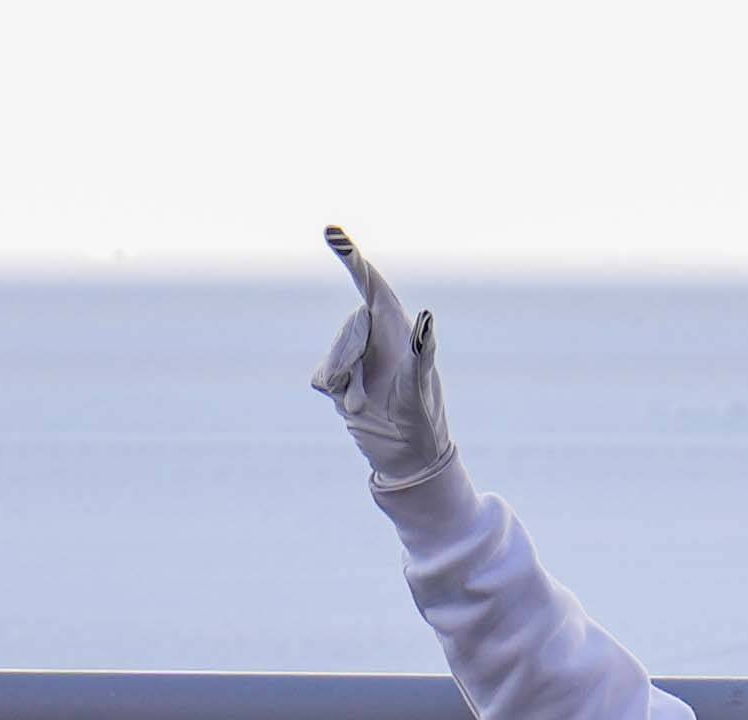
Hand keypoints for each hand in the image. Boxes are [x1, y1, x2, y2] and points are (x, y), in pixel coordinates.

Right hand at [313, 229, 460, 498]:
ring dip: (347, 385)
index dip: (351, 256)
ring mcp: (355, 356)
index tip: (332, 232)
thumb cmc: (421, 422)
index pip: (370, 283)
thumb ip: (422, 353)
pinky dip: (335, 395)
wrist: (406, 458)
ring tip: (369, 404)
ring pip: (332, 357)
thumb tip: (426, 321)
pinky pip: (321, 377)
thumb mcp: (421, 390)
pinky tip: (356, 406)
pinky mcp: (339, 377)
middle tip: (369, 395)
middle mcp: (375, 335)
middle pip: (347, 328)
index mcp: (398, 327)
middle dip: (353, 361)